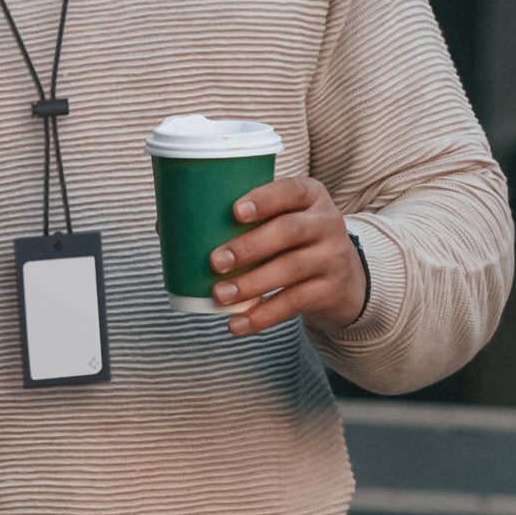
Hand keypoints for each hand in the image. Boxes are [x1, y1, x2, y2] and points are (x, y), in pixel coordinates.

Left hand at [209, 177, 366, 336]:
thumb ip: (242, 217)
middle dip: (250, 246)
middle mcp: (326, 223)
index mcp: (310, 196)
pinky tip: (237, 324)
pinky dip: (262, 316)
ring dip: (251, 283)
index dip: (264, 199)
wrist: (344, 276)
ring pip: (291, 269)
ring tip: (220, 295)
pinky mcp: (330, 290)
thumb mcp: (281, 218)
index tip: (235, 212)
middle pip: (290, 231)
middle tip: (216, 261)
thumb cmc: (292, 239)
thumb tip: (170, 226)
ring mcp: (332, 257)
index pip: (291, 190)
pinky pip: (293, 303)